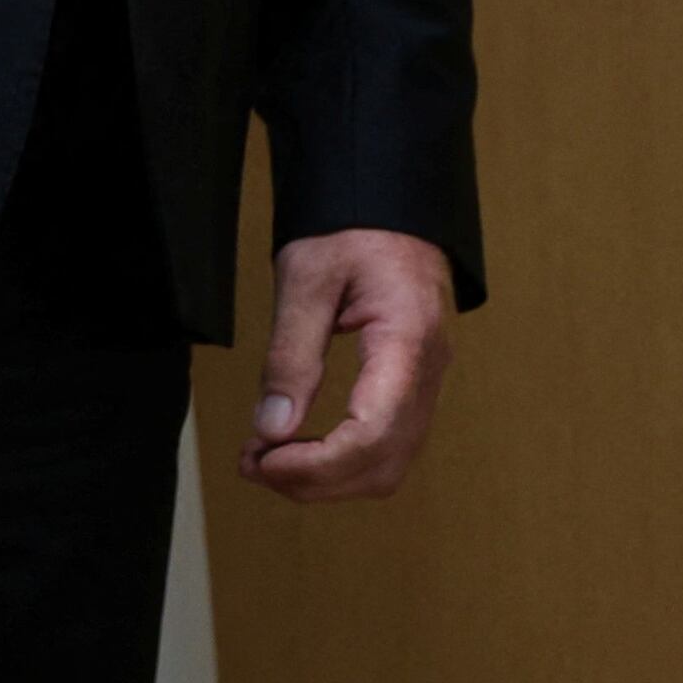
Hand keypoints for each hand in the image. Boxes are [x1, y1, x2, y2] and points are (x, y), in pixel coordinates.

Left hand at [239, 228, 455, 505]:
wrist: (389, 201)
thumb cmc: (352, 226)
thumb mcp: (306, 279)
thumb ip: (291, 356)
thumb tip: (272, 430)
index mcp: (409, 339)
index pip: (374, 433)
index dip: (317, 463)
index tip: (264, 458)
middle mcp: (430, 370)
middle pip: (383, 464)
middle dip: (315, 480)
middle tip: (253, 463)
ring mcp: (428, 382)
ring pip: (389, 466)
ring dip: (327, 478)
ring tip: (267, 458)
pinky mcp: (413, 387)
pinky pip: (387, 446)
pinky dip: (341, 461)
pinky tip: (298, 445)